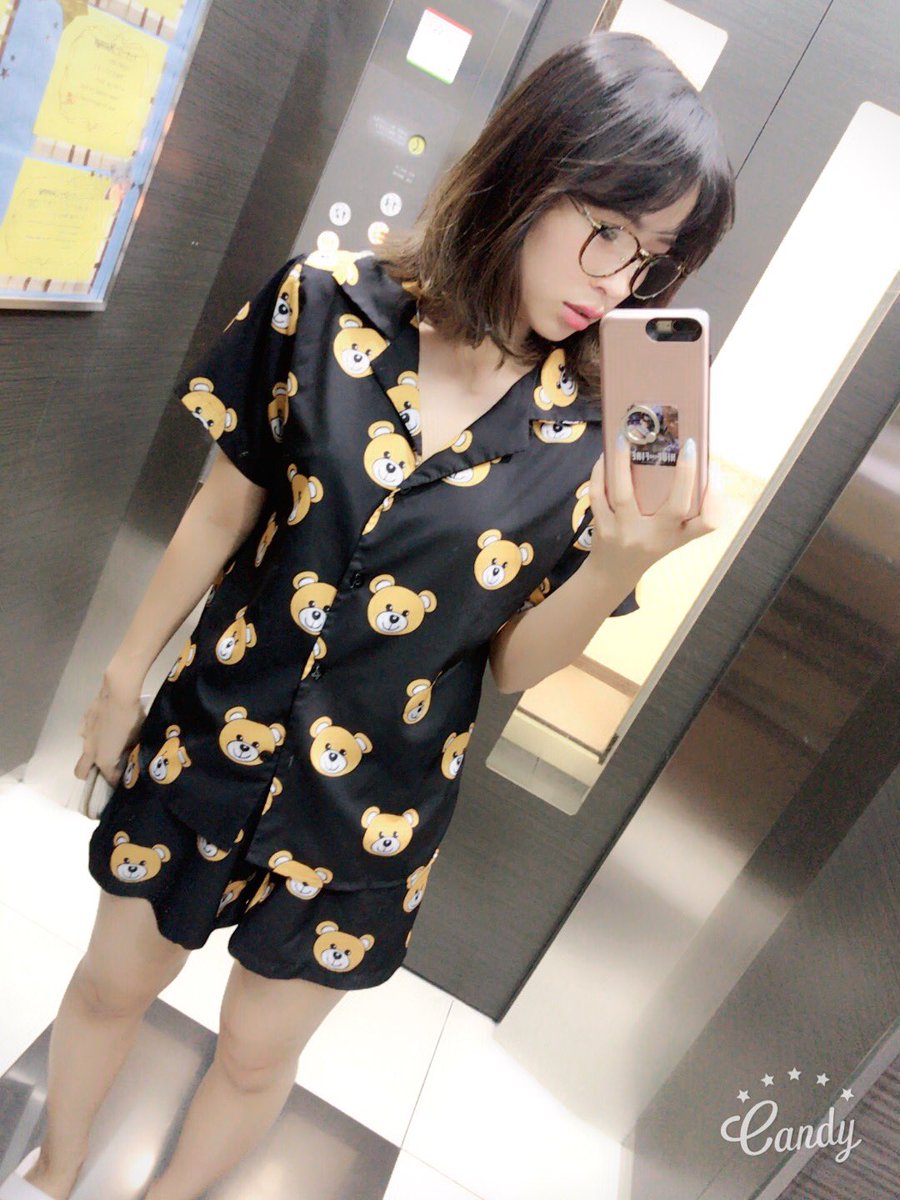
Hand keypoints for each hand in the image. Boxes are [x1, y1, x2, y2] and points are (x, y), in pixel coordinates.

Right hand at [75, 672, 146, 787]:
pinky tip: (106, 725)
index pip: (109, 778)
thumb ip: (132, 749)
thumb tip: (132, 753)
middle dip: (92, 774)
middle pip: (81, 772)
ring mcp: (84, 735)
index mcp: (103, 759)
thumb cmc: (131, 718)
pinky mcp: (84, 720)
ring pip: (84, 751)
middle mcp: (90, 750)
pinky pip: (86, 733)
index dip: (117, 781)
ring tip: (111, 742)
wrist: (118, 692)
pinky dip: (94, 734)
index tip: (126, 778)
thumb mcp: (137, 737)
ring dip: (94, 751)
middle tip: (109, 767)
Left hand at [588, 433, 725, 568]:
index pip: (708, 522)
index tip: (716, 468)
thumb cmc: (648, 545)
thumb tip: (692, 460)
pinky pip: (598, 496)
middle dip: (685, 474)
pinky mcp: (603, 528)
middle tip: (686, 443)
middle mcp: (655, 537)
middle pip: (676, 507)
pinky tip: (605, 456)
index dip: (717, 497)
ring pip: (624, 494)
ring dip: (622, 462)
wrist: (611, 575)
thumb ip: (685, 508)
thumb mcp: (672, 534)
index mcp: (677, 536)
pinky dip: (599, 473)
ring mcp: (627, 533)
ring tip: (624, 437)